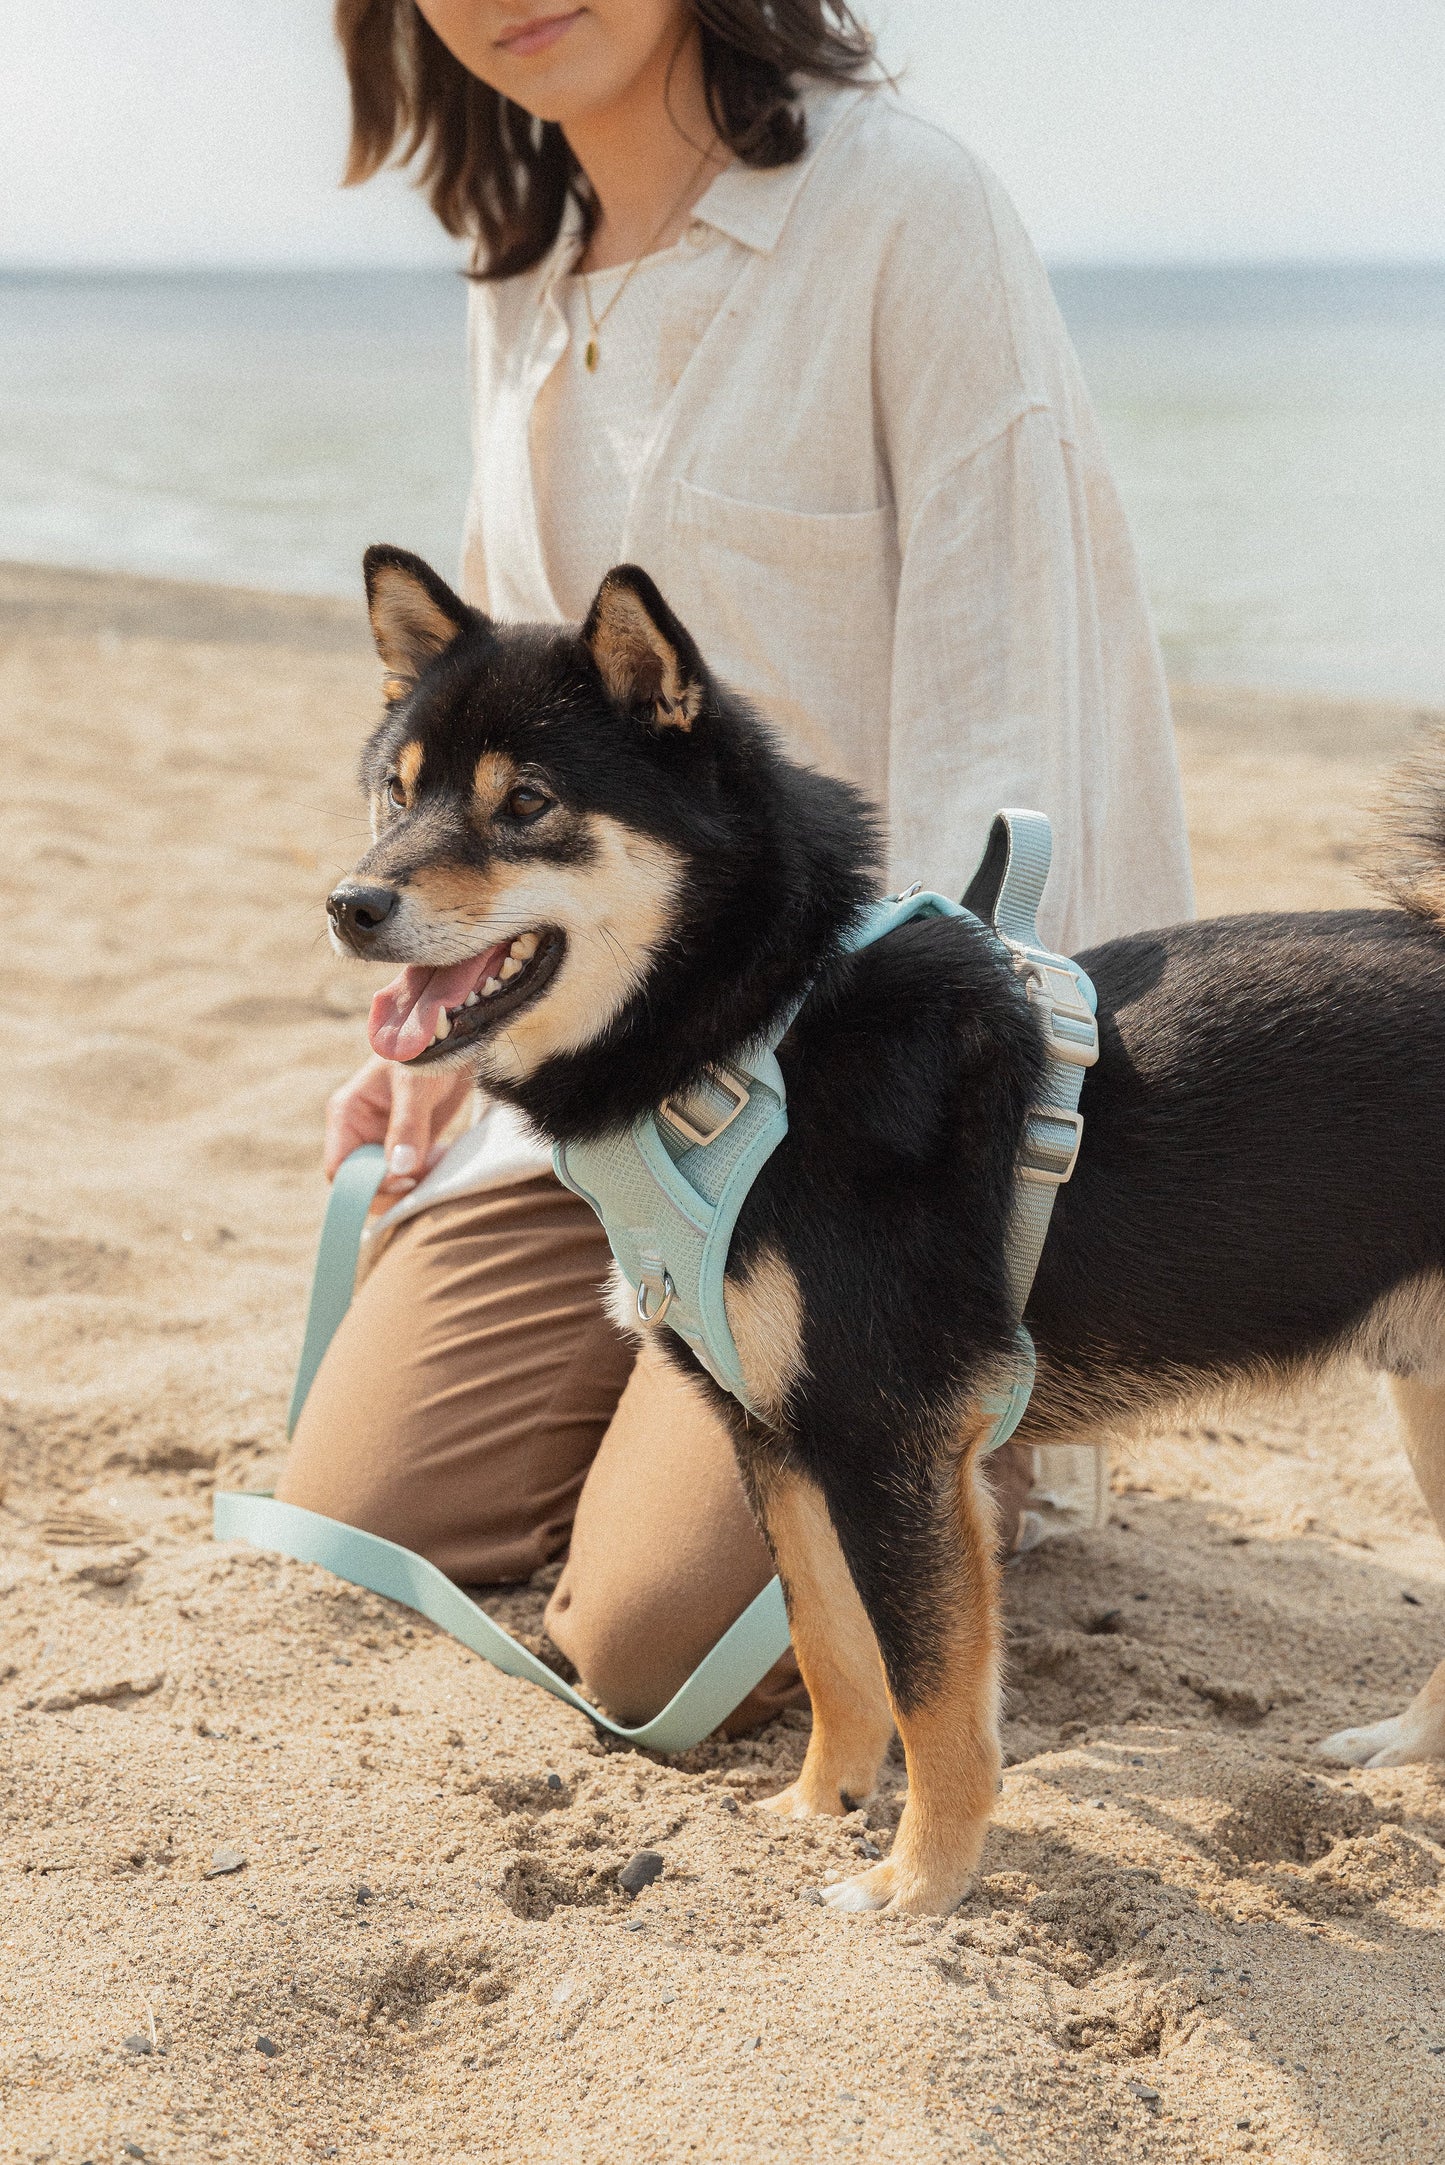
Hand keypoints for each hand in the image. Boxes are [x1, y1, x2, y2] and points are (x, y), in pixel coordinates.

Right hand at [323, 1055, 473, 1200]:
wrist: (454, 1037)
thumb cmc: (425, 1051)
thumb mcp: (415, 1085)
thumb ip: (407, 1126)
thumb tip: (399, 1170)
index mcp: (347, 1114)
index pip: (339, 1170)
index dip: (364, 1186)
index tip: (401, 1182)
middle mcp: (360, 1131)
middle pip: (363, 1182)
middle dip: (391, 1189)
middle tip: (423, 1180)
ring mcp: (383, 1138)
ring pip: (389, 1181)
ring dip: (412, 1182)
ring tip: (438, 1161)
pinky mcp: (408, 1142)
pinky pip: (410, 1173)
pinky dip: (425, 1174)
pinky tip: (443, 1156)